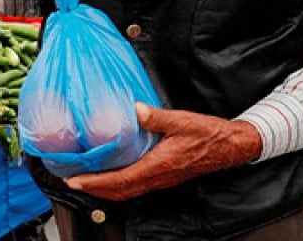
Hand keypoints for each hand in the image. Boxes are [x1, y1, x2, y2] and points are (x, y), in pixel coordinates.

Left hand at [65, 104, 263, 200]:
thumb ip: (156, 117)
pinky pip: (136, 186)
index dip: (96, 183)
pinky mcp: (164, 176)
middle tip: (73, 181)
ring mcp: (161, 179)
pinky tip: (111, 175)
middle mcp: (158, 177)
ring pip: (128, 191)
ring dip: (105, 189)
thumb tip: (136, 110)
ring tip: (86, 180)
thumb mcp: (181, 121)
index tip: (76, 180)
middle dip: (94, 189)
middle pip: (120, 191)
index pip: (120, 181)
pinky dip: (118, 184)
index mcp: (159, 166)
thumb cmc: (208, 134)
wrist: (230, 146)